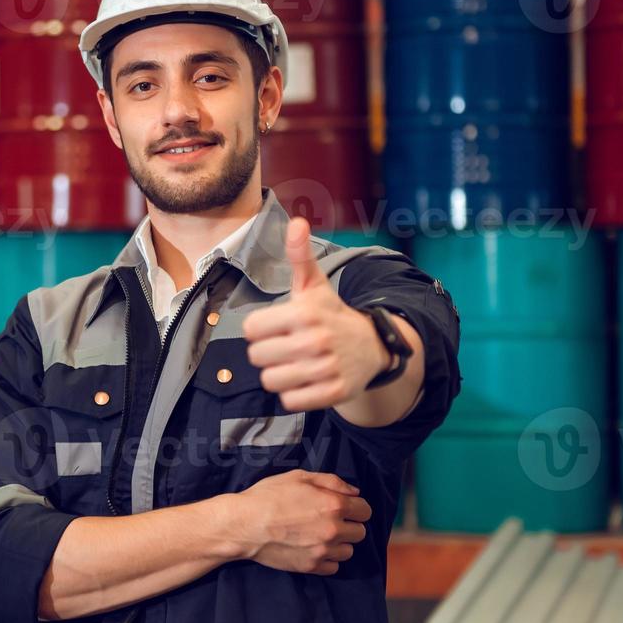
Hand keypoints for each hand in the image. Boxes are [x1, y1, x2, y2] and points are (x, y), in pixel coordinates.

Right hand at [226, 470, 371, 574]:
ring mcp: (323, 551)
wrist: (244, 525)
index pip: (365, 511)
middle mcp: (333, 530)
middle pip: (360, 533)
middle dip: (349, 525)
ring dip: (340, 543)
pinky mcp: (311, 567)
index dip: (356, 507)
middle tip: (330, 520)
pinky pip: (334, 567)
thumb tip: (354, 492)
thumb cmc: (268, 496)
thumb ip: (331, 481)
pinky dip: (328, 559)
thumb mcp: (298, 477)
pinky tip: (314, 548)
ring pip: (348, 551)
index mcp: (333, 505)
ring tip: (321, 535)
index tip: (345, 507)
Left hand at [241, 217, 392, 412]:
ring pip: (270, 381)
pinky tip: (306, 379)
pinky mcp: (334, 393)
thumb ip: (300, 256)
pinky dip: (294, 394)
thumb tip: (296, 221)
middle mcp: (315, 341)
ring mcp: (325, 369)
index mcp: (304, 313)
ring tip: (294, 363)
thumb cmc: (331, 314)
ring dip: (278, 374)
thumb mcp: (313, 285)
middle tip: (285, 346)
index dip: (259, 328)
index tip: (275, 327)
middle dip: (267, 353)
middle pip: (256, 357)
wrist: (372, 346)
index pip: (250, 329)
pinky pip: (290, 401)